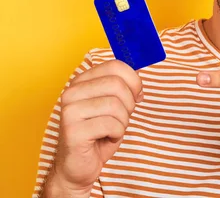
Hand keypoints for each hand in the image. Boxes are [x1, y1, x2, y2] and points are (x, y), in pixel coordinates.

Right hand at [45, 60, 142, 196]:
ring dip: (123, 121)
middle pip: (117, 84)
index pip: (115, 65)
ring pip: (115, 105)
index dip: (134, 80)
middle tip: (122, 117)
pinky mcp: (72, 131)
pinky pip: (111, 124)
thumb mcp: (114, 104)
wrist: (78, 166)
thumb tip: (138, 74)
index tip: (136, 95)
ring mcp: (69, 111)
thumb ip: (123, 86)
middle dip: (129, 103)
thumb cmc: (98, 134)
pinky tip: (106, 138)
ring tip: (112, 129)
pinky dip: (117, 133)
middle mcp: (72, 92)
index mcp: (82, 81)